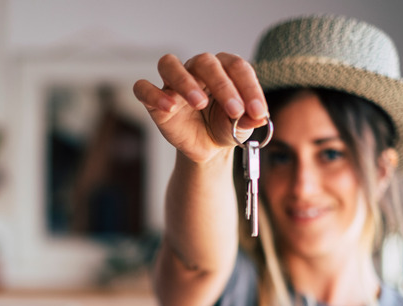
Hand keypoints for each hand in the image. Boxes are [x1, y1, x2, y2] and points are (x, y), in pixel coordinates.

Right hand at [133, 52, 268, 162]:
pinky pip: (144, 88)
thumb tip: (258, 118)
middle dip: (223, 86)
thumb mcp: (241, 128)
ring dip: (185, 81)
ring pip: (170, 64)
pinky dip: (154, 95)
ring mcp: (173, 82)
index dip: (249, 88)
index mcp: (223, 68)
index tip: (257, 112)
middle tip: (235, 111)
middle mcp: (197, 68)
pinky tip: (170, 107)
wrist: (206, 146)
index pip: (236, 66)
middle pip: (205, 62)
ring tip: (200, 103)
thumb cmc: (224, 127)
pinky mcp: (155, 100)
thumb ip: (249, 121)